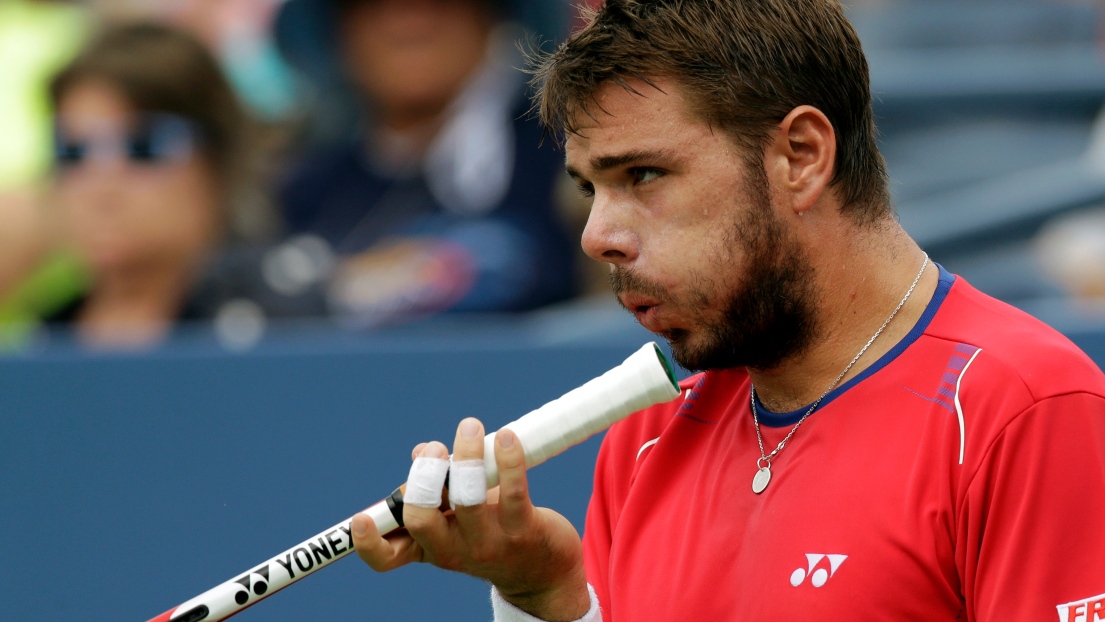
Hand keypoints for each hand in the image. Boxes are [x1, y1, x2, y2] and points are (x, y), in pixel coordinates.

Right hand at [351, 417, 590, 620]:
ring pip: (468, 500)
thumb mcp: (458, 515)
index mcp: (428, 547)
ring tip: (469, 427)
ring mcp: (488, 544)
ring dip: (466, 455)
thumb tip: (422, 451)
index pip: (387, 558)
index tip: (361, 518)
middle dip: (423, 477)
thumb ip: (437, 484)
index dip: (368, 543)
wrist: (544, 571)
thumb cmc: (492, 530)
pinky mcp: (523, 531)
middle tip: (436, 449)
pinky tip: (506, 437)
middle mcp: (453, 551)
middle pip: (421, 520)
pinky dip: (507, 459)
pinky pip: (513, 492)